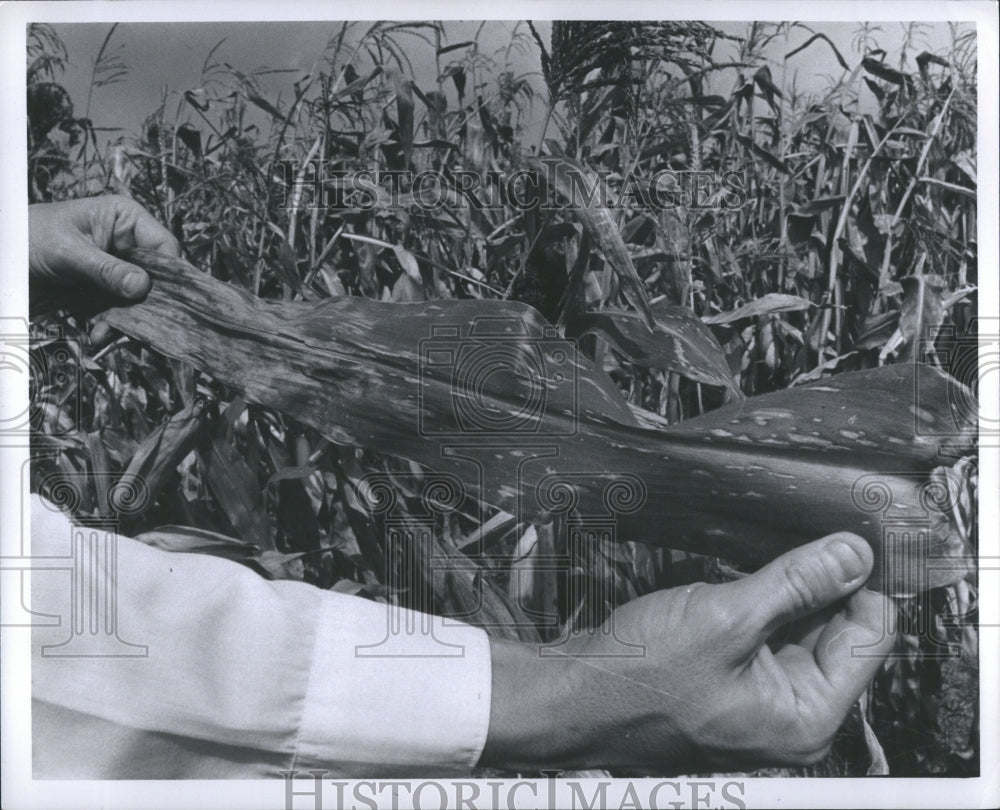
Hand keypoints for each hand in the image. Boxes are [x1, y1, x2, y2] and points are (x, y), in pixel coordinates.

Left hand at [29, 196, 179, 323]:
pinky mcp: (105, 290)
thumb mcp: (69, 252)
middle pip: (157, 277)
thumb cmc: (30, 238)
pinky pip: (121, 310)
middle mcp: (128, 244)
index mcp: (126, 220)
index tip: (165, 299)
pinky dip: (112, 325)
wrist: (3, 260)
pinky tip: (97, 333)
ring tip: (107, 332)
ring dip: (128, 319)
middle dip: (147, 303)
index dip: (170, 273)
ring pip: (140, 299)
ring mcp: (118, 269)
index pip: (164, 246)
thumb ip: (107, 269)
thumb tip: (143, 287)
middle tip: (141, 324)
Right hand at [482, 532, 895, 773]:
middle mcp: (789, 715)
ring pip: (795, 628)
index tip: (848, 531)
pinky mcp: (728, 685)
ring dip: (782, 590)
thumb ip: (798, 583)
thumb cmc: (637, 674)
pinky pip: (761, 636)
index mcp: (805, 715)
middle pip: (835, 630)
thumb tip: (854, 555)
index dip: (862, 579)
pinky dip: (755, 603)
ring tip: (755, 557)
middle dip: (819, 582)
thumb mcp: (726, 617)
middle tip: (795, 534)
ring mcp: (757, 701)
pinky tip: (732, 580)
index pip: (869, 635)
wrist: (570, 696)